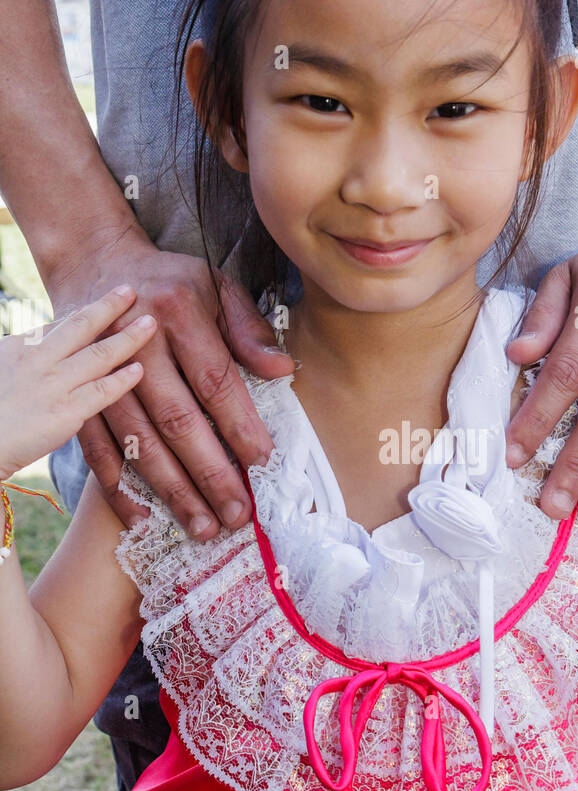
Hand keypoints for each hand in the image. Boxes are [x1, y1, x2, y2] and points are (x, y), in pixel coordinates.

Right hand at [0, 286, 153, 481]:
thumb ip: (18, 360)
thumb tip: (38, 352)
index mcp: (17, 347)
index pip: (57, 326)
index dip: (84, 314)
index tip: (105, 304)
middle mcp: (37, 359)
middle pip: (80, 325)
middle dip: (108, 306)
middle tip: (130, 290)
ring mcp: (54, 384)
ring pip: (99, 354)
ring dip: (127, 337)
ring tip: (150, 323)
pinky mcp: (66, 412)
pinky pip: (102, 391)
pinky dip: (123, 379)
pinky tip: (140, 369)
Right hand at [48, 239, 294, 538]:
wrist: (96, 264)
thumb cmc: (171, 283)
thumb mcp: (217, 286)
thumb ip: (250, 329)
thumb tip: (283, 370)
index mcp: (180, 315)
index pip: (217, 382)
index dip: (240, 427)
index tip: (264, 466)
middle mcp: (139, 346)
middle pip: (178, 420)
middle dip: (210, 473)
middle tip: (236, 514)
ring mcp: (104, 374)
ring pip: (139, 441)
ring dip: (171, 489)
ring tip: (201, 526)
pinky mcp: (81, 395)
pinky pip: (97, 449)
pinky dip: (118, 487)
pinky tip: (142, 518)